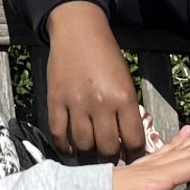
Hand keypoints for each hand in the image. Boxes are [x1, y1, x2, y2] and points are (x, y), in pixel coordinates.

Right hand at [44, 1, 149, 158]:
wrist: (78, 31)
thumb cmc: (106, 55)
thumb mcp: (126, 80)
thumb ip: (127, 110)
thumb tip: (128, 139)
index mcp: (124, 97)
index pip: (133, 140)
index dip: (134, 154)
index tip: (132, 157)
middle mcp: (100, 103)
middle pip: (107, 148)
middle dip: (111, 158)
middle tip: (111, 157)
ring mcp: (75, 103)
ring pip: (83, 145)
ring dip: (88, 153)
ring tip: (92, 152)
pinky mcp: (55, 101)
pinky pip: (58, 134)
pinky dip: (64, 146)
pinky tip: (71, 148)